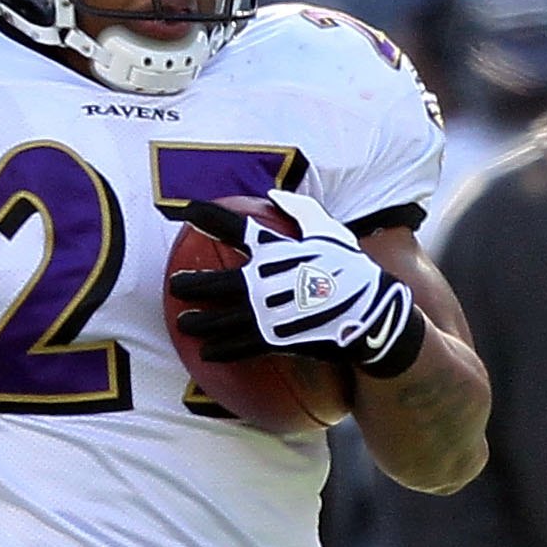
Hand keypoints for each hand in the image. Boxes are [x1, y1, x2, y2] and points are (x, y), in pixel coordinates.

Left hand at [169, 189, 425, 376]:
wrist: (372, 313)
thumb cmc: (350, 269)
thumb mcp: (329, 232)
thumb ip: (299, 211)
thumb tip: (273, 194)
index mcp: (277, 250)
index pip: (235, 227)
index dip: (208, 218)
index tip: (188, 212)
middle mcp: (266, 281)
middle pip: (218, 282)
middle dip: (192, 284)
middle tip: (175, 285)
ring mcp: (268, 313)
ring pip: (222, 319)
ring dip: (198, 321)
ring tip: (182, 322)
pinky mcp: (275, 340)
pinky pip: (239, 346)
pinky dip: (220, 349)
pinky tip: (206, 353)